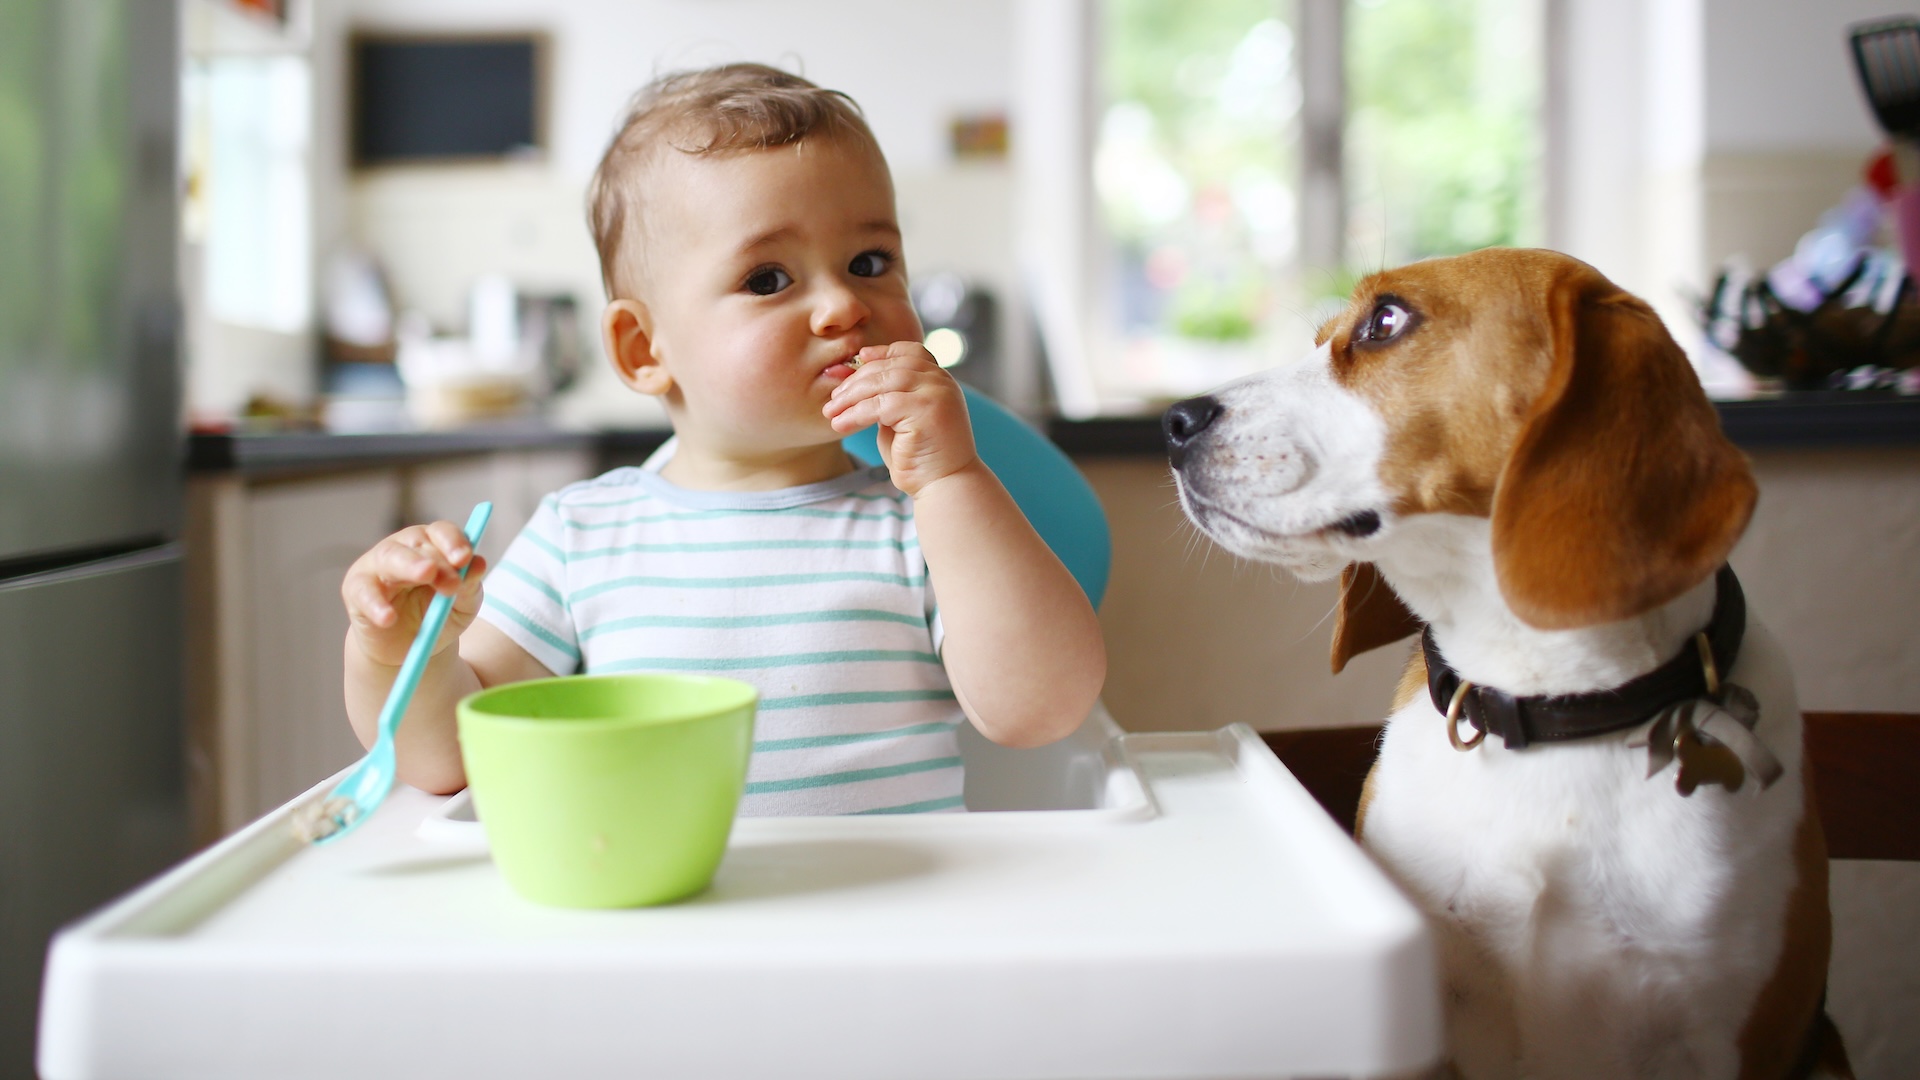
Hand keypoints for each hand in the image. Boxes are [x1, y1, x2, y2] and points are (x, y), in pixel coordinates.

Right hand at [341, 522, 487, 667]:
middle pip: (417, 542)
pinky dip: (377, 604)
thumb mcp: (462, 605)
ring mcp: (377, 565)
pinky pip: (364, 592)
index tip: (466, 558)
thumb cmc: (437, 615)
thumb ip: (470, 586)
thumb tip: (478, 564)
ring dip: (410, 565)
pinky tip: (389, 618)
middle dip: (437, 558)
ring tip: (427, 574)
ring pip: (391, 557)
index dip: (454, 541)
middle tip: (451, 579)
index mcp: (432, 545)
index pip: (441, 532)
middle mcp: (404, 548)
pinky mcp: (356, 589)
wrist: (408, 647)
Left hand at [824, 341, 977, 495]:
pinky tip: (841, 425)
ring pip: (884, 382)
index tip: (857, 360)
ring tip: (831, 412)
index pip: (909, 351)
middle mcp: (941, 382)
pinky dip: (856, 414)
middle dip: (857, 380)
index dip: (882, 353)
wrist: (945, 485)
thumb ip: (887, 398)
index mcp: (939, 380)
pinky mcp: (926, 411)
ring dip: (852, 397)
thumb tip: (851, 382)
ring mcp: (936, 394)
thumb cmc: (919, 456)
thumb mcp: (900, 419)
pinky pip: (881, 405)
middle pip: (891, 366)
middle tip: (832, 398)